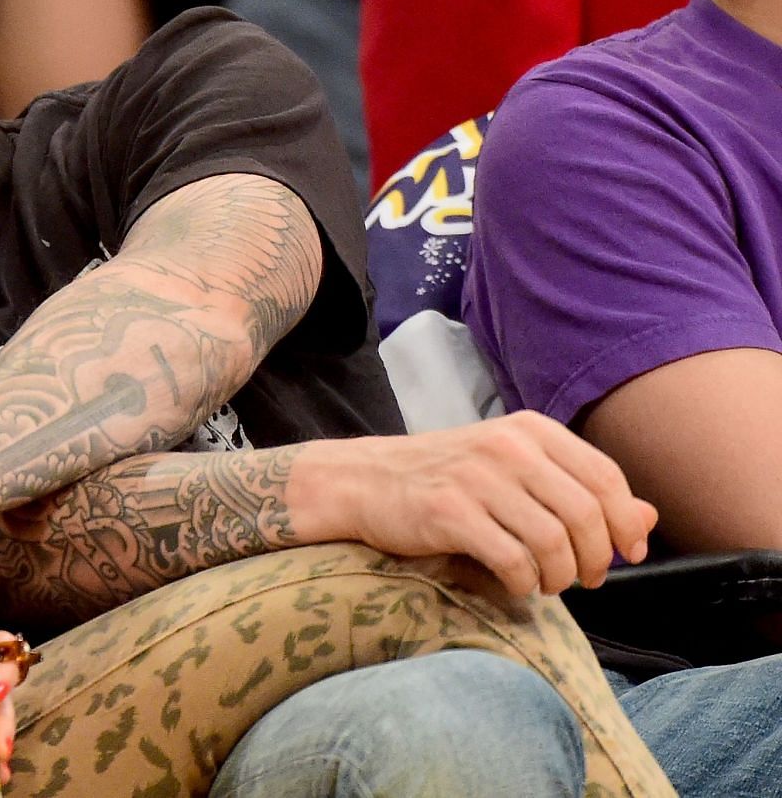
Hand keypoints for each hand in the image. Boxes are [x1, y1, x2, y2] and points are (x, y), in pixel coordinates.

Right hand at [303, 411, 657, 595]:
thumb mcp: (515, 471)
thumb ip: (580, 490)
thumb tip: (647, 519)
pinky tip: (515, 583)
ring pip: (552, 541)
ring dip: (559, 576)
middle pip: (585, 514)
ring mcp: (476, 477)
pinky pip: (512, 560)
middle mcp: (507, 446)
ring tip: (547, 583)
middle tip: (586, 580)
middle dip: (596, 559)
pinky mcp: (449, 512)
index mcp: (529, 429)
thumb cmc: (446, 479)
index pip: (604, 477)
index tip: (627, 554)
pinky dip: (524, 583)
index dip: (625, 523)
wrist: (365, 481)